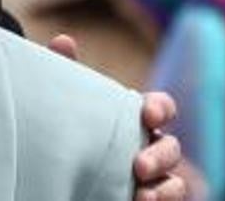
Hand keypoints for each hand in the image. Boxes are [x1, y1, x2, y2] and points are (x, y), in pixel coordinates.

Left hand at [46, 36, 186, 199]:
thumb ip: (65, 73)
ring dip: (166, 188)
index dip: (160, 108)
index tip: (148, 115)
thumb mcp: (62, 104)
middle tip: (139, 166)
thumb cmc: (64, 132)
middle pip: (171, 147)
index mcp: (132, 119)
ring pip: (175, 181)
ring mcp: (150, 178)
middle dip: (161, 155)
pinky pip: (168, 200)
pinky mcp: (146, 198)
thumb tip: (64, 40)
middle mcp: (147, 147)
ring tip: (144, 197)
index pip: (161, 107)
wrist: (49, 178)